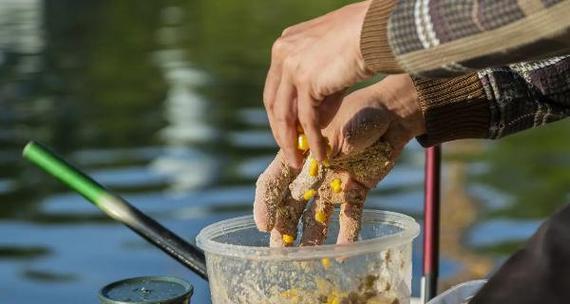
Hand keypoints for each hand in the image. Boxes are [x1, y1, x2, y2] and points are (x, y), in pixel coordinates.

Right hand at [254, 74, 424, 245]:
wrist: (392, 115)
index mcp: (299, 154)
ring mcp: (332, 185)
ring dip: (310, 239)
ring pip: (315, 217)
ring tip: (306, 261)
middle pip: (290, 206)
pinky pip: (349, 217)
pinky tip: (344, 253)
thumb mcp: (345, 125)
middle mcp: (312, 174)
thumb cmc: (363, 112)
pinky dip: (347, 235)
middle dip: (282, 231)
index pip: (273, 181)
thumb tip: (334, 158)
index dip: (265, 203)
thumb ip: (338, 144)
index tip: (262, 225)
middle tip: (278, 256)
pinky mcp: (354, 191)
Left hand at [264, 1, 372, 168]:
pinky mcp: (306, 80)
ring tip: (298, 162)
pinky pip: (307, 119)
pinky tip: (319, 154)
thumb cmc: (363, 38)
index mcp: (286, 44)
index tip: (287, 131)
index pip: (275, 87)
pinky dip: (313, 140)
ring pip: (285, 115)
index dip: (280, 112)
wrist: (375, 29)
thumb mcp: (332, 61)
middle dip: (281, 131)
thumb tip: (315, 122)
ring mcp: (292, 66)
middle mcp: (283, 54)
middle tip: (289, 151)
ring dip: (291, 142)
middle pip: (274, 102)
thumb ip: (320, 87)